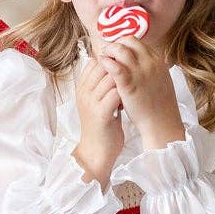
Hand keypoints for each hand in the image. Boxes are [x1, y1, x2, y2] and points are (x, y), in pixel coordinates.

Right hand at [72, 52, 124, 185]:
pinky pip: (115, 94)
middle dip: (121, 68)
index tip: (124, 71)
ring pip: (111, 78)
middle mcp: (84, 92)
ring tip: (132, 89)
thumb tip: (115, 66)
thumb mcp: (98, 101)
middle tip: (132, 78)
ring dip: (126, 81)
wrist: (97, 151)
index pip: (95, 62)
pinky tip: (131, 100)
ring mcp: (91, 102)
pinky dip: (126, 94)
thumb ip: (102, 85)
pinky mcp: (101, 113)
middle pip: (103, 66)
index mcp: (82, 88)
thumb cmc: (103, 124)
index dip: (112, 63)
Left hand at [95, 38, 184, 149]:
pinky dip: (106, 62)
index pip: (137, 42)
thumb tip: (142, 60)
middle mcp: (150, 63)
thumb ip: (152, 67)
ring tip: (102, 56)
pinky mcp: (129, 84)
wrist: (162, 121)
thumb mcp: (161, 79)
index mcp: (158, 61)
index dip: (124, 43)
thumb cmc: (160, 104)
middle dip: (115, 43)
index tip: (116, 48)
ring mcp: (140, 73)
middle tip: (107, 50)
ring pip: (120, 49)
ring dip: (109, 50)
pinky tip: (101, 63)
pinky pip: (115, 67)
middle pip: (129, 41)